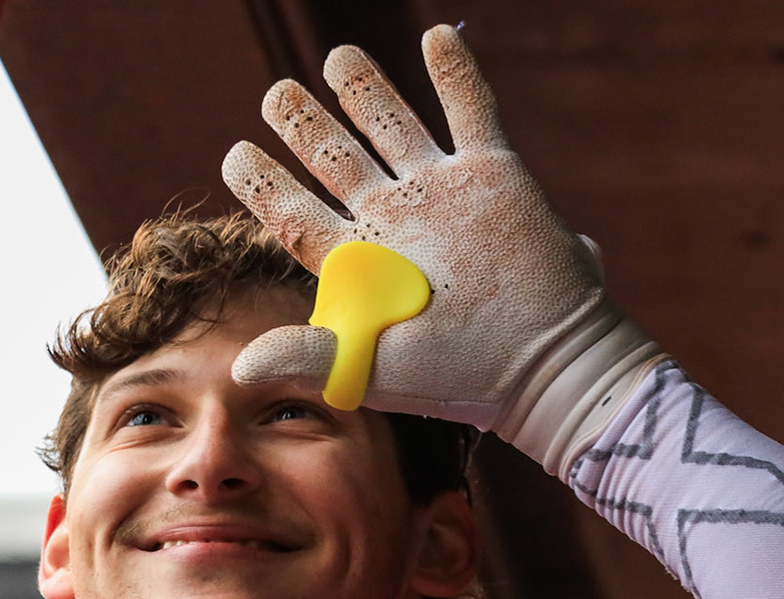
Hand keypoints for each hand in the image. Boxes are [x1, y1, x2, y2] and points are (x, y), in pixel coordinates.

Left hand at [221, 24, 657, 471]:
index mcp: (363, 268)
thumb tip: (238, 367)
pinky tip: (436, 35)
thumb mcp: (377, 367)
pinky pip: (472, 110)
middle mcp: (398, 224)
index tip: (235, 154)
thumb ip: (308, 356)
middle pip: (339, 162)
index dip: (266, 185)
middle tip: (276, 94)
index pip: (299, 216)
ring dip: (365, 91)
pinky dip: (455, 72)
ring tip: (337, 56)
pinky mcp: (495, 175)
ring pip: (394, 128)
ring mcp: (444, 196)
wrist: (548, 362)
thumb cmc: (463, 376)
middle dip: (306, 126)